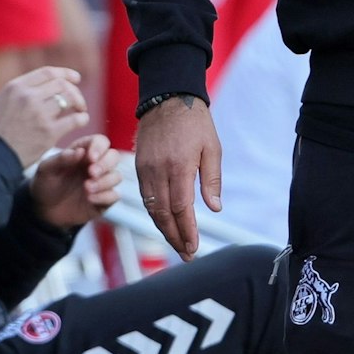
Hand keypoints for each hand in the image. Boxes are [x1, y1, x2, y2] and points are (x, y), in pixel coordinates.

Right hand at [0, 66, 90, 165]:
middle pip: (62, 85)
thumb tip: (46, 83)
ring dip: (80, 104)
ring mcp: (39, 114)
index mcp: (15, 87)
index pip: (48, 72)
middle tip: (78, 101)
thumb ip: (21, 91)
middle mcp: (28, 97)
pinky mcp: (49, 132)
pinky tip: (82, 121)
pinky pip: (75, 119)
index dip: (66, 74)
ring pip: (70, 99)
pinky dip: (82, 118)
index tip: (76, 78)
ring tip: (80, 110)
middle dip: (75, 91)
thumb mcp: (2, 102)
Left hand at [29, 133, 121, 228]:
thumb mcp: (46, 170)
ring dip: (104, 182)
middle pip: (113, 157)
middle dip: (105, 164)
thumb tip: (80, 152)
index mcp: (84, 152)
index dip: (99, 147)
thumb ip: (61, 159)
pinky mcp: (103, 199)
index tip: (90, 157)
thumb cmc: (45, 184)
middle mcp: (96, 165)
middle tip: (91, 173)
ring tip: (87, 188)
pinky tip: (90, 199)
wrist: (43, 210)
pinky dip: (104, 197)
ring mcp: (101, 182)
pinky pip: (114, 196)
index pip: (101, 141)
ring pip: (116, 176)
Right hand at [135, 94, 222, 261]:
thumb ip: (212, 180)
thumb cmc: (195, 123)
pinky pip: (144, 197)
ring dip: (163, 230)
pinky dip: (154, 214)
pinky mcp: (138, 167)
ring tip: (177, 244)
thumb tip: (214, 208)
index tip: (193, 248)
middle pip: (163, 215)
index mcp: (179, 167)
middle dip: (174, 238)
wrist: (168, 98)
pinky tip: (164, 223)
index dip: (186, 231)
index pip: (181, 209)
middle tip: (187, 255)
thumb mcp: (212, 148)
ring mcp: (145, 170)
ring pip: (151, 209)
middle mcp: (158, 172)